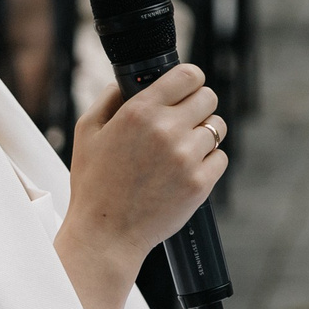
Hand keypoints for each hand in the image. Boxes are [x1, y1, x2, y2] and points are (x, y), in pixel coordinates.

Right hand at [59, 65, 225, 308]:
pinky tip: (186, 171)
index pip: (189, 74)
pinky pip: (221, 157)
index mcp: (140, 111)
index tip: (187, 88)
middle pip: (209, 97)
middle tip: (184, 121)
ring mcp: (186, 157)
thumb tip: (133, 79)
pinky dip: (208, 162)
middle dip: (198, 106)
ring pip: (218, 128)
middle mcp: (167, 129)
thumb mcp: (88, 131)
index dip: (190, 79)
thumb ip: (111, 97)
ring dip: (204, 135)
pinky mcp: (200, 183)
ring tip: (182, 150)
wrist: (106, 234)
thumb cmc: (94, 183)